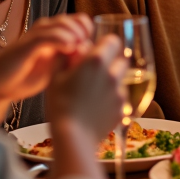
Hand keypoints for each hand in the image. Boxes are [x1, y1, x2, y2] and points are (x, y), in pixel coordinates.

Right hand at [0, 13, 93, 120]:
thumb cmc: (26, 77)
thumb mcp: (56, 70)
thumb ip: (71, 60)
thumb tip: (92, 57)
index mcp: (55, 34)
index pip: (80, 22)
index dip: (92, 31)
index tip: (99, 48)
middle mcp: (46, 30)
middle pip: (74, 19)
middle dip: (86, 30)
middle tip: (93, 47)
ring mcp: (35, 35)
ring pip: (62, 23)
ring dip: (76, 32)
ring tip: (82, 45)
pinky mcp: (26, 45)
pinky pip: (46, 36)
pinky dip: (61, 38)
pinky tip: (70, 47)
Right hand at [45, 34, 128, 178]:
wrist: (73, 138)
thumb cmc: (59, 105)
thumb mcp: (55, 77)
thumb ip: (66, 56)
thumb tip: (76, 47)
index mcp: (96, 61)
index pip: (112, 40)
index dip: (105, 44)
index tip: (97, 51)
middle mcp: (113, 73)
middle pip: (121, 59)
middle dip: (111, 62)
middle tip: (95, 73)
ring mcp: (121, 92)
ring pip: (122, 79)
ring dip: (113, 80)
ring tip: (94, 93)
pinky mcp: (124, 108)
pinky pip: (121, 97)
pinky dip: (113, 98)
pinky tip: (98, 107)